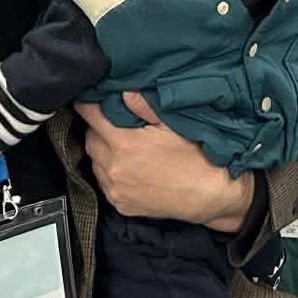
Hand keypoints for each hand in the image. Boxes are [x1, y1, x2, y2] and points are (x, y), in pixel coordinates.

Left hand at [76, 92, 251, 229]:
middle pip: (89, 138)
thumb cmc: (195, 156)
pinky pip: (104, 182)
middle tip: (113, 121)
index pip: (90, 116)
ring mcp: (116, 189)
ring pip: (94, 161)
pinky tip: (127, 166)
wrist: (209, 195)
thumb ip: (145, 107)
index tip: (89, 98)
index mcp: (125, 143)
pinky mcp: (121, 204)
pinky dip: (109, 171)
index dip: (88, 104)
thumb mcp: (173, 124)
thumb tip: (124, 92)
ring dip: (102, 150)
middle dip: (97, 127)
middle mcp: (115, 168)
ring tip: (122, 145)